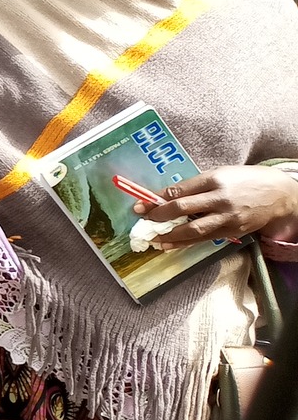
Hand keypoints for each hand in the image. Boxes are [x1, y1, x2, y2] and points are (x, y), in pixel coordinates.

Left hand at [137, 165, 297, 249]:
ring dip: (169, 235)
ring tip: (153, 238)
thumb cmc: (245, 180)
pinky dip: (185, 243)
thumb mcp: (220, 174)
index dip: (157, 199)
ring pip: (193, 229)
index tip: (141, 204)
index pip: (179, 190)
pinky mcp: (232, 231)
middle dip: (159, 215)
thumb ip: (196, 185)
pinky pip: (204, 239)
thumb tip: (168, 196)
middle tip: (142, 219)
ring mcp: (226, 217)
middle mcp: (219, 198)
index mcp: (213, 180)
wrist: (279, 195)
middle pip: (182, 208)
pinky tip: (170, 245)